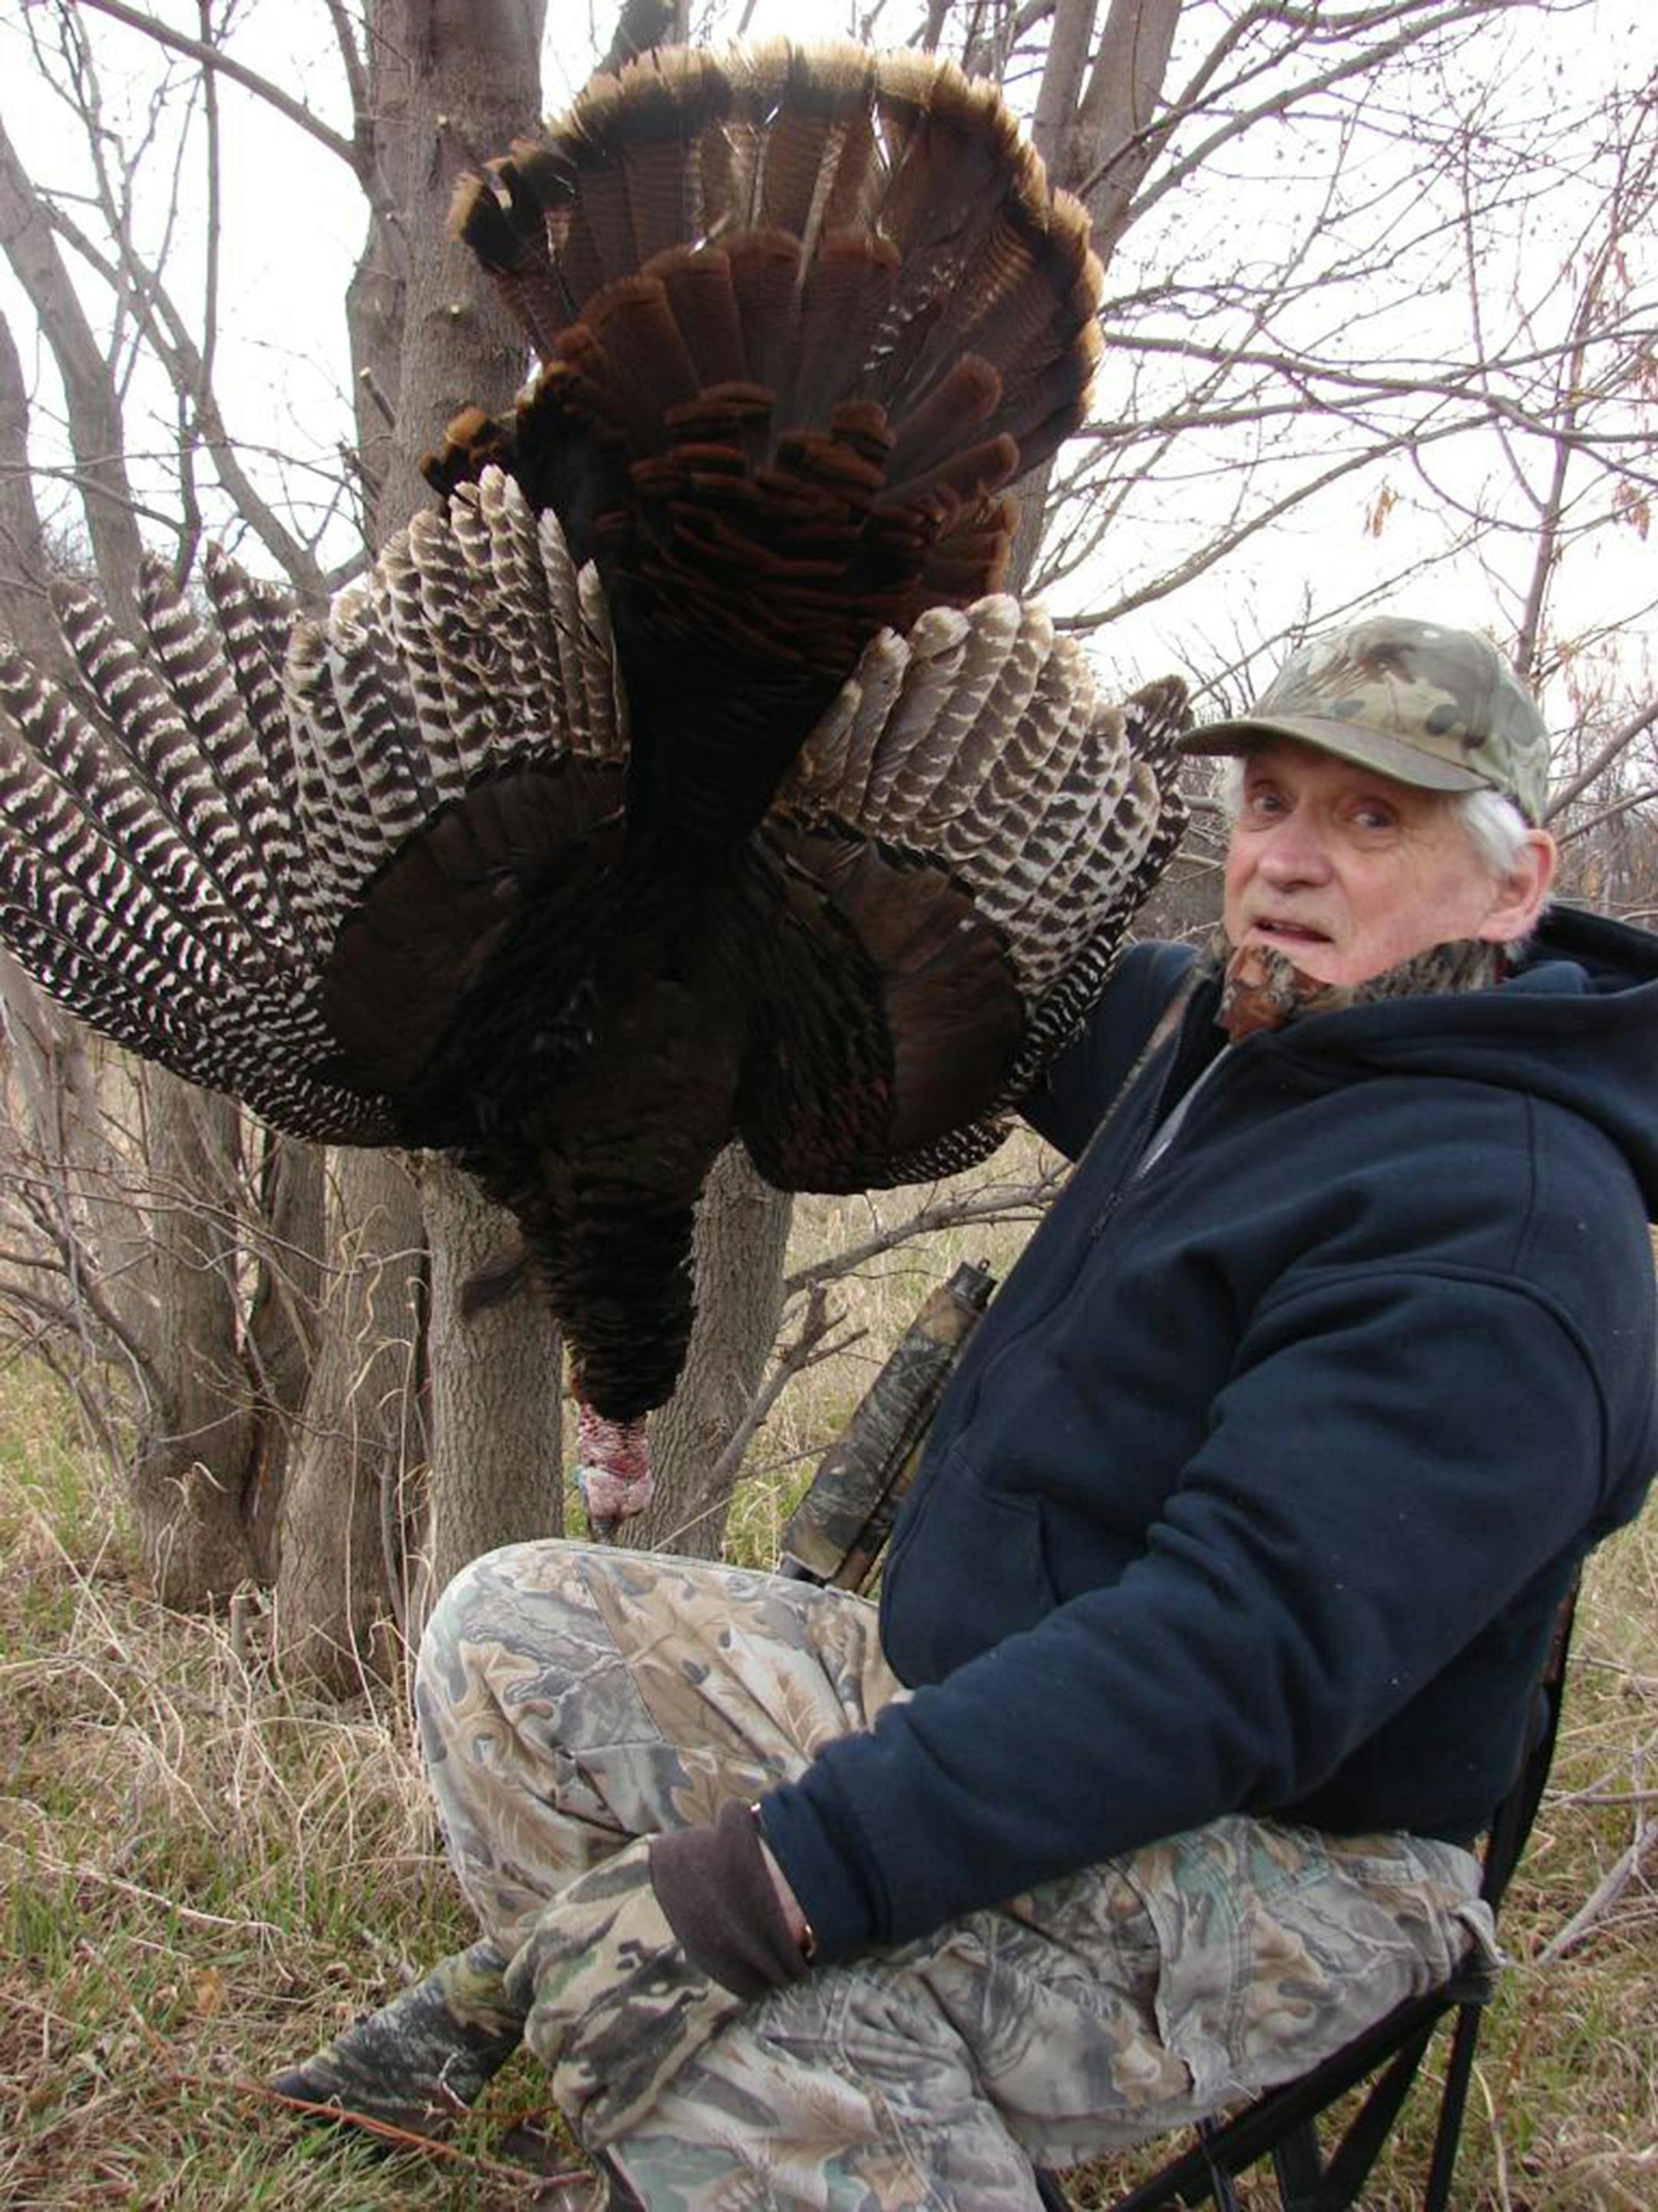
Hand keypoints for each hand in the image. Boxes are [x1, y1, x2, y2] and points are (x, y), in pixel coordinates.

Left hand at [505, 1805, 811, 2147]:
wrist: (728, 1905)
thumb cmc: (676, 1877)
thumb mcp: (608, 1875)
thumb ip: (576, 1910)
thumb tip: (564, 1924)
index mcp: (550, 1943)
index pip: (519, 1984)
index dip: (544, 1990)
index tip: (565, 1992)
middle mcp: (560, 1996)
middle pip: (542, 2035)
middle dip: (563, 2034)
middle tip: (595, 2028)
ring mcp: (595, 2041)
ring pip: (565, 2083)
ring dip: (578, 2082)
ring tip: (598, 2082)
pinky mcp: (635, 2074)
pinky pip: (600, 2118)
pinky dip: (600, 2122)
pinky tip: (606, 2119)